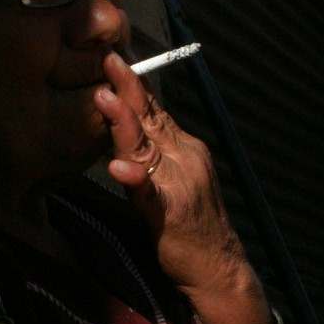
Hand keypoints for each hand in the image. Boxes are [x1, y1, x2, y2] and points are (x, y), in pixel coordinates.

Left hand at [93, 52, 263, 318]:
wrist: (218, 266)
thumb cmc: (190, 222)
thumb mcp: (173, 175)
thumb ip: (153, 150)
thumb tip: (127, 121)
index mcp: (183, 147)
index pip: (156, 109)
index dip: (134, 84)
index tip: (114, 57)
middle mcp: (184, 158)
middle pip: (151, 119)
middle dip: (128, 89)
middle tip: (108, 60)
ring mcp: (178, 184)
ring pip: (147, 148)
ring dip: (126, 124)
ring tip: (106, 100)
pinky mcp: (170, 213)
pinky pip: (149, 194)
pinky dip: (135, 179)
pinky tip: (120, 169)